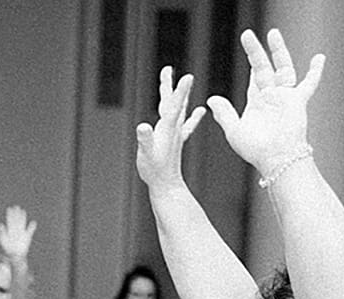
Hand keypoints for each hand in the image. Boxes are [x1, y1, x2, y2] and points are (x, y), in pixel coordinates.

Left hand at [0, 206, 36, 259]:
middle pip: (16, 220)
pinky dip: (32, 226)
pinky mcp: (27, 237)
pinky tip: (33, 222)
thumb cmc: (7, 249)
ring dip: (23, 217)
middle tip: (16, 206)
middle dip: (16, 214)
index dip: (10, 215)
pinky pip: (30, 230)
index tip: (10, 208)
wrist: (15, 256)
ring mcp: (22, 233)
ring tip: (23, 211)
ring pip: (22, 223)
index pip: (10, 221)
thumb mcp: (3, 240)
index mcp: (9, 231)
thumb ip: (2, 232)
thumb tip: (0, 224)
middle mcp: (15, 230)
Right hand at [134, 69, 208, 197]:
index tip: (188, 76)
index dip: (180, 90)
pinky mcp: (175, 142)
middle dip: (171, 85)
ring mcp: (175, 134)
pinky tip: (201, 110)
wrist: (167, 186)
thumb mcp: (146, 155)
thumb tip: (143, 126)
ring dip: (180, 95)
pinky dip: (193, 117)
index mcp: (167, 128)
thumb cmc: (154, 171)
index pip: (174, 105)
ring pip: (178, 109)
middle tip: (167, 68)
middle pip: (173, 102)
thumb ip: (145, 140)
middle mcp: (173, 128)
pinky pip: (185, 126)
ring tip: (183, 81)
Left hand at [208, 29, 323, 176]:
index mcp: (257, 104)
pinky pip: (309, 83)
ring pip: (282, 67)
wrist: (277, 158)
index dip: (250, 65)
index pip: (253, 80)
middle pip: (263, 68)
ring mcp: (285, 97)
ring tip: (273, 34)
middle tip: (247, 35)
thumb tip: (211, 99)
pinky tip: (320, 57)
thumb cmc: (255, 149)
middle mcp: (271, 98)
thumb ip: (224, 114)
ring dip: (278, 51)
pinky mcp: (298, 100)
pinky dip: (316, 71)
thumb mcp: (234, 130)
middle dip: (255, 52)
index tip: (249, 50)